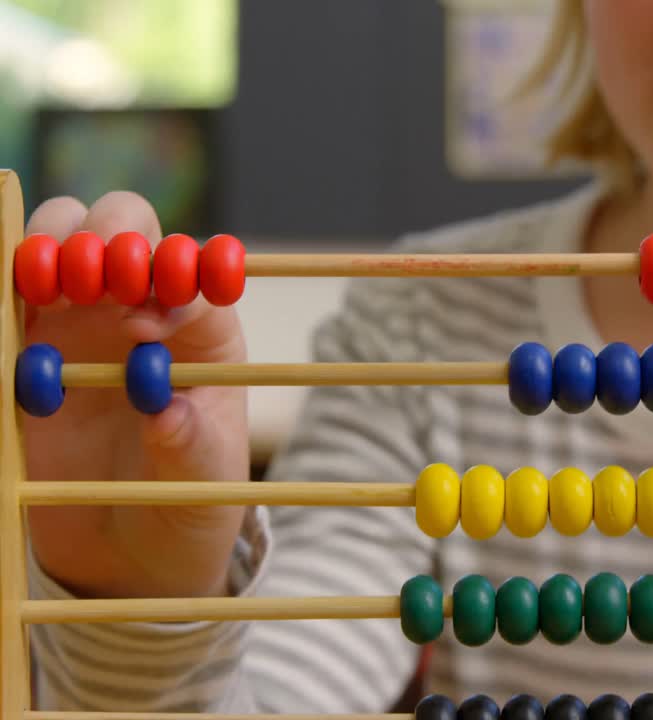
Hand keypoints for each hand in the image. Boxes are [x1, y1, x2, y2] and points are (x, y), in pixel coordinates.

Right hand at [22, 192, 249, 598]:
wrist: (128, 548)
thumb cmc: (185, 503)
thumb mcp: (203, 485)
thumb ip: (190, 446)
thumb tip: (166, 411)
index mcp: (205, 329)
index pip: (195, 272)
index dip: (172, 281)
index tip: (144, 327)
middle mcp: (144, 303)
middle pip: (126, 225)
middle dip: (109, 238)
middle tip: (93, 288)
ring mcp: (79, 313)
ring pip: (60, 233)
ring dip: (48, 245)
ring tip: (47, 294)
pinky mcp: (23, 337)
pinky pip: (7, 289)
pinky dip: (4, 287)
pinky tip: (10, 316)